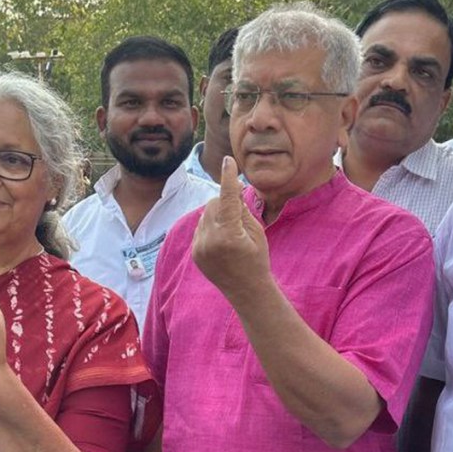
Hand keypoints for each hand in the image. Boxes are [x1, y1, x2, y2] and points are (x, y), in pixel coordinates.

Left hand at [192, 156, 270, 301]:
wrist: (246, 290)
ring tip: (232, 232)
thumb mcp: (257, 232)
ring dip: (217, 214)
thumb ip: (242, 209)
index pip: (228, 197)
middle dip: (225, 201)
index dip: (228, 177)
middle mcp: (211, 239)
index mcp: (230, 234)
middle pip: (213, 203)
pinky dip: (210, 227)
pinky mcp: (195, 252)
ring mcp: (200, 247)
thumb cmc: (257, 259)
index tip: (227, 161)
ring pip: (205, 214)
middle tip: (238, 210)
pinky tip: (223, 241)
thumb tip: (232, 189)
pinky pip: (200, 227)